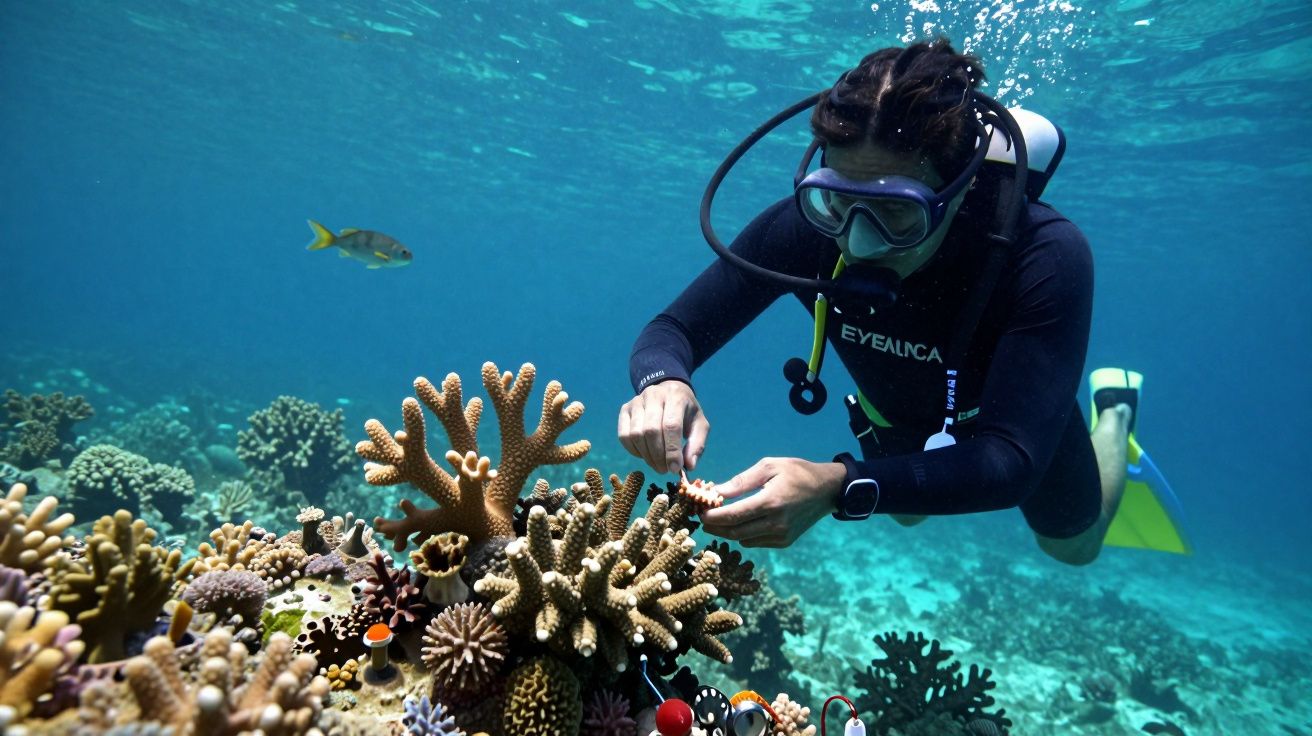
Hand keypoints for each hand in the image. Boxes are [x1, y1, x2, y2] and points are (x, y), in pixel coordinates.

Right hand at [617, 381, 709, 474]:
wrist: (669, 391)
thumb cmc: (686, 413)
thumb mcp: (699, 425)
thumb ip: (697, 445)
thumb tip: (689, 466)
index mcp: (676, 397)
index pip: (671, 425)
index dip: (672, 450)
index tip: (675, 468)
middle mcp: (654, 395)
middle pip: (651, 431)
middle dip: (658, 456)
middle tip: (664, 470)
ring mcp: (636, 401)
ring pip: (636, 434)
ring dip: (646, 456)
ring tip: (657, 465)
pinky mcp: (625, 409)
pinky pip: (624, 436)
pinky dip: (633, 451)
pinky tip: (645, 455)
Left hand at [699, 457, 845, 547]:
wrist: (827, 490)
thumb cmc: (797, 472)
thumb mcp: (769, 466)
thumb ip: (741, 481)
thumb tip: (716, 491)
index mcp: (771, 502)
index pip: (733, 516)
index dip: (712, 516)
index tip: (699, 511)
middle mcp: (776, 524)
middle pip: (734, 532)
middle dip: (714, 526)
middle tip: (702, 517)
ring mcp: (781, 535)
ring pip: (742, 540)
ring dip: (727, 531)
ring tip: (717, 518)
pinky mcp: (784, 542)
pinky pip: (754, 542)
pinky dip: (742, 534)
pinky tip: (738, 522)